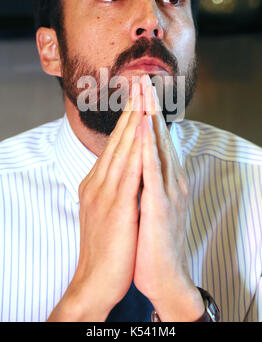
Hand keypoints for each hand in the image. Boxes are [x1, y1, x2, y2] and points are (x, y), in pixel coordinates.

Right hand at [48, 84, 142, 320]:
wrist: (94, 280)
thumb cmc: (105, 246)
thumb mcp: (105, 209)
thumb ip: (112, 187)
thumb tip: (125, 170)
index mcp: (97, 182)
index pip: (115, 143)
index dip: (128, 118)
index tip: (137, 96)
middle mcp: (99, 181)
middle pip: (118, 138)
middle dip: (131, 108)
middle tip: (140, 81)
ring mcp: (105, 192)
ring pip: (123, 147)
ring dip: (134, 118)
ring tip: (143, 94)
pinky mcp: (116, 206)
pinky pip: (129, 170)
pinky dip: (137, 146)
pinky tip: (143, 128)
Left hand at [133, 75, 203, 320]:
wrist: (164, 277)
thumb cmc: (153, 240)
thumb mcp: (150, 203)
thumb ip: (147, 180)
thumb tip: (137, 160)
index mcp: (166, 179)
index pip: (156, 140)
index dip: (149, 114)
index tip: (140, 92)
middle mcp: (171, 180)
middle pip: (159, 136)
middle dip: (150, 106)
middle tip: (143, 79)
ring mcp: (168, 191)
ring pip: (158, 146)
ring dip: (150, 116)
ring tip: (144, 91)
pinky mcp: (160, 205)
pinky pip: (153, 170)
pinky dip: (149, 145)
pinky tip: (145, 126)